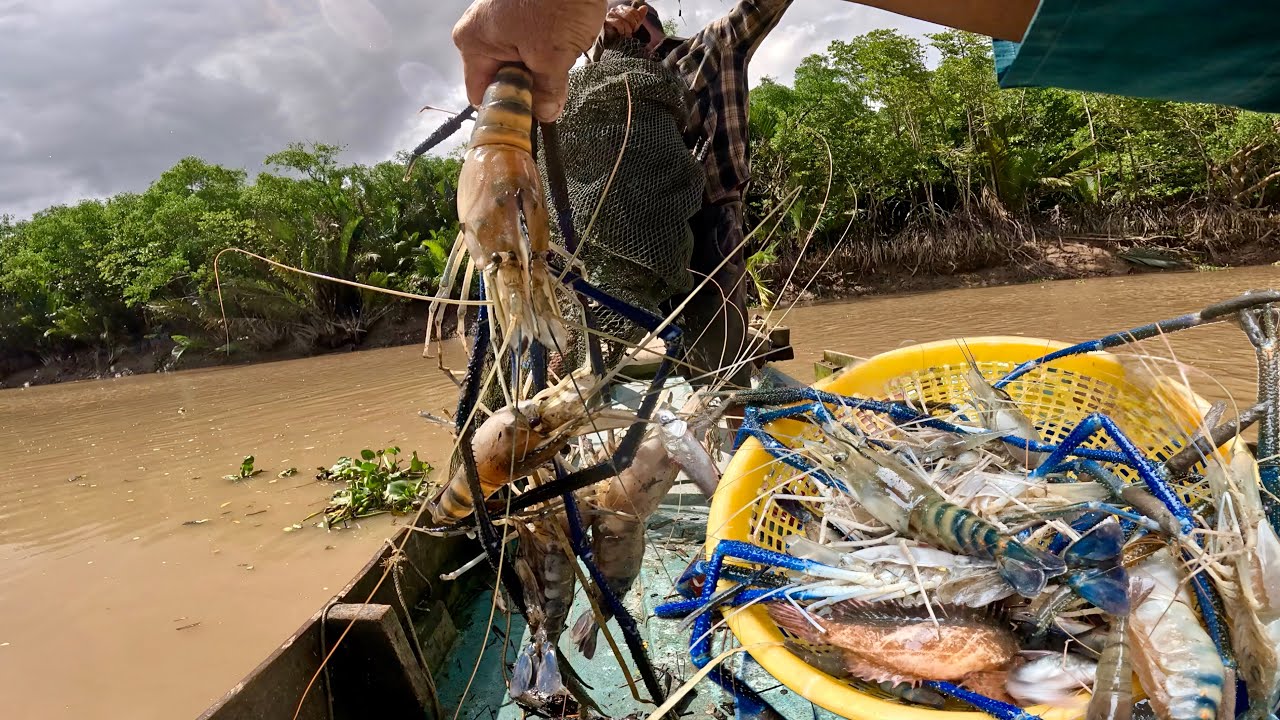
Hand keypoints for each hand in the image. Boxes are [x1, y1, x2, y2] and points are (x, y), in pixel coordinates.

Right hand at [452, 0, 606, 121]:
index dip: (505, 111)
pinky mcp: (522, 13)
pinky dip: (546, 54)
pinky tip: (564, 51)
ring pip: (518, 62)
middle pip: (500, 78)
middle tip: (553, 98)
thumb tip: (545, 116)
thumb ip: (547, 91)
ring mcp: (501, 20)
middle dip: (527, 91)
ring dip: (540, 73)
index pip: (480, 93)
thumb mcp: (553, 56)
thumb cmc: (556, 4)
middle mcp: (480, 31)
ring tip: (561, 71)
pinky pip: (529, 45)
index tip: (529, 122)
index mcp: (473, 42)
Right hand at [603, 2, 646, 39]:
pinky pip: (618, 23)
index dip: (637, 19)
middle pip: (629, 14)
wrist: (611, 42)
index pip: (633, 10)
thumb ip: (639, 15)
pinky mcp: (607, 20)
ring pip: (624, 19)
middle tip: (632, 32)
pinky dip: (622, 29)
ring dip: (628, 29)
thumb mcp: (633, 24)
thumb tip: (644, 7)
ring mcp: (611, 14)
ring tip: (627, 35)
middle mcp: (616, 9)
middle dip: (633, 24)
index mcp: (623, 8)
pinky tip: (621, 33)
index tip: (636, 28)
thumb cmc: (622, 32)